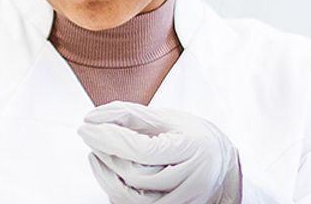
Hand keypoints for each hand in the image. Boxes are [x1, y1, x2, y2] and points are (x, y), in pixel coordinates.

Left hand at [77, 102, 242, 203]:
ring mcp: (182, 201)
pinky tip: (107, 171)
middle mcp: (191, 180)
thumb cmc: (195, 138)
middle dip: (106, 155)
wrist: (222, 168)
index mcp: (193, 150)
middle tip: (90, 136)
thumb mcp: (169, 119)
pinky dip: (115, 189)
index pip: (143, 150)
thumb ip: (132, 115)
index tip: (87, 125)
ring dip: (106, 174)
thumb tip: (93, 117)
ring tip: (96, 153)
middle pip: (136, 175)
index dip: (110, 138)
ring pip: (132, 197)